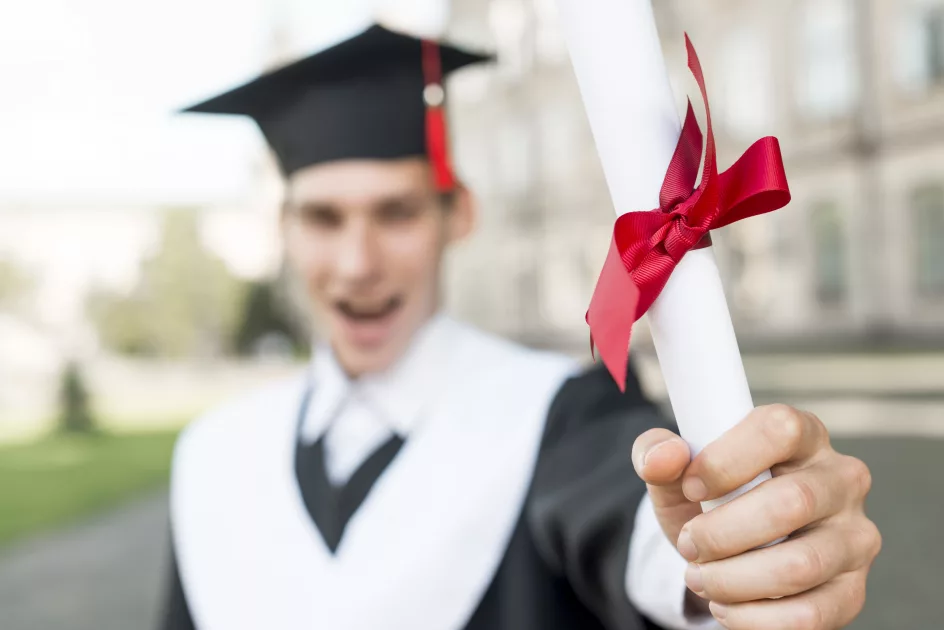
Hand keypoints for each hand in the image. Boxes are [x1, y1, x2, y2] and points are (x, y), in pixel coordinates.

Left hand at [631, 404, 880, 628]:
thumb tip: (663, 456)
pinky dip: (755, 619)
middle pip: (791, 502)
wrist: (728, 550)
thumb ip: (657, 454)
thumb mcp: (676, 472)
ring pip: (800, 565)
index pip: (779, 430)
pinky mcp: (853, 589)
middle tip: (689, 544)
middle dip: (722, 533)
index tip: (690, 487)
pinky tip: (726, 607)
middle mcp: (840, 479)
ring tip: (700, 578)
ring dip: (734, 580)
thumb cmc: (709, 497)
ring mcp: (854, 536)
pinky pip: (810, 614)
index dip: (726, 460)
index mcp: (801, 434)